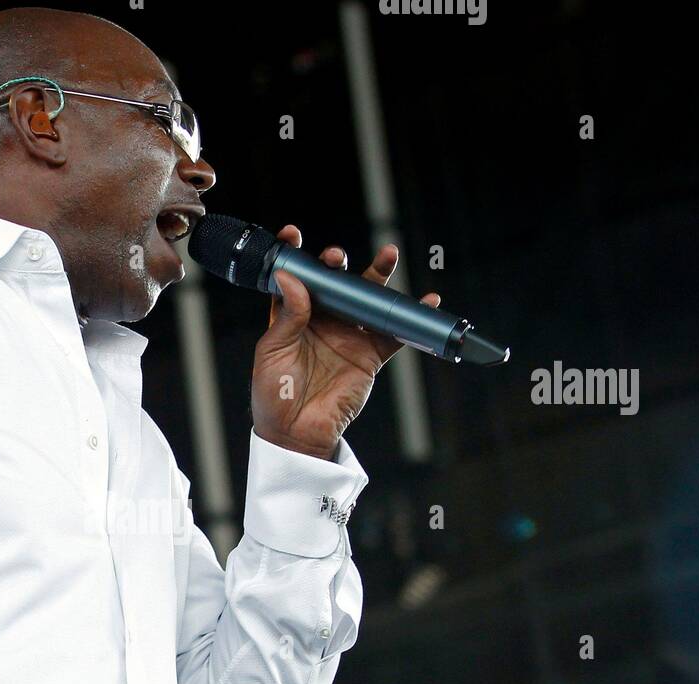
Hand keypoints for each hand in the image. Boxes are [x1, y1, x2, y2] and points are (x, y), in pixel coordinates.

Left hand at [250, 226, 440, 459]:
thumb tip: (290, 276)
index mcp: (291, 316)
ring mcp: (347, 335)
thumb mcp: (273, 352)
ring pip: (366, 299)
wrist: (296, 434)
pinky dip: (410, 318)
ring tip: (389, 255)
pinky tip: (425, 300)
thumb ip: (287, 315)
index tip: (292, 235)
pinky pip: (394, 332)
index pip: (293, 278)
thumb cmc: (274, 395)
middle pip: (335, 282)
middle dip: (337, 263)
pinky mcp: (369, 354)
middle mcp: (321, 321)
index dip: (294, 255)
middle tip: (336, 256)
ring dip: (378, 277)